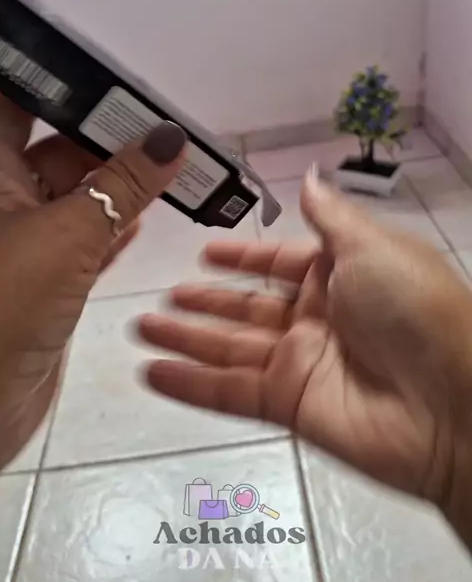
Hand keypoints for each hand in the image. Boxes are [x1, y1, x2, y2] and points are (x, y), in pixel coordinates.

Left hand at [0, 95, 185, 473]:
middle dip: (104, 136)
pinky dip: (114, 226)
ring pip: (75, 197)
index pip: (18, 106)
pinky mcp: (46, 281)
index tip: (114, 74)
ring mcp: (24, 242)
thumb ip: (122, 185)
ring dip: (118, 183)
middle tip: (162, 123)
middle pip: (54, 149)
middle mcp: (1, 199)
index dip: (63, 88)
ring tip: (170, 162)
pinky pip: (84, 240)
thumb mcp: (66, 234)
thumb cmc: (5, 304)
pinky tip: (147, 213)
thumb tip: (171, 137)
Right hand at [140, 170, 471, 543]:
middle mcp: (317, 318)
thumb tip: (308, 175)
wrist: (450, 402)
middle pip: (247, 309)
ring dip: (185, 339)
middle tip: (160, 297)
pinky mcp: (288, 405)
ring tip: (140, 329)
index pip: (279, 263)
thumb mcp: (371, 246)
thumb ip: (329, 217)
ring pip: (229, 349)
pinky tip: (153, 372)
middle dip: (204, 302)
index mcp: (340, 275)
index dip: (243, 257)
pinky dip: (190, 384)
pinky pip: (229, 392)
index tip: (205, 252)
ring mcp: (301, 364)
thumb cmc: (413, 308)